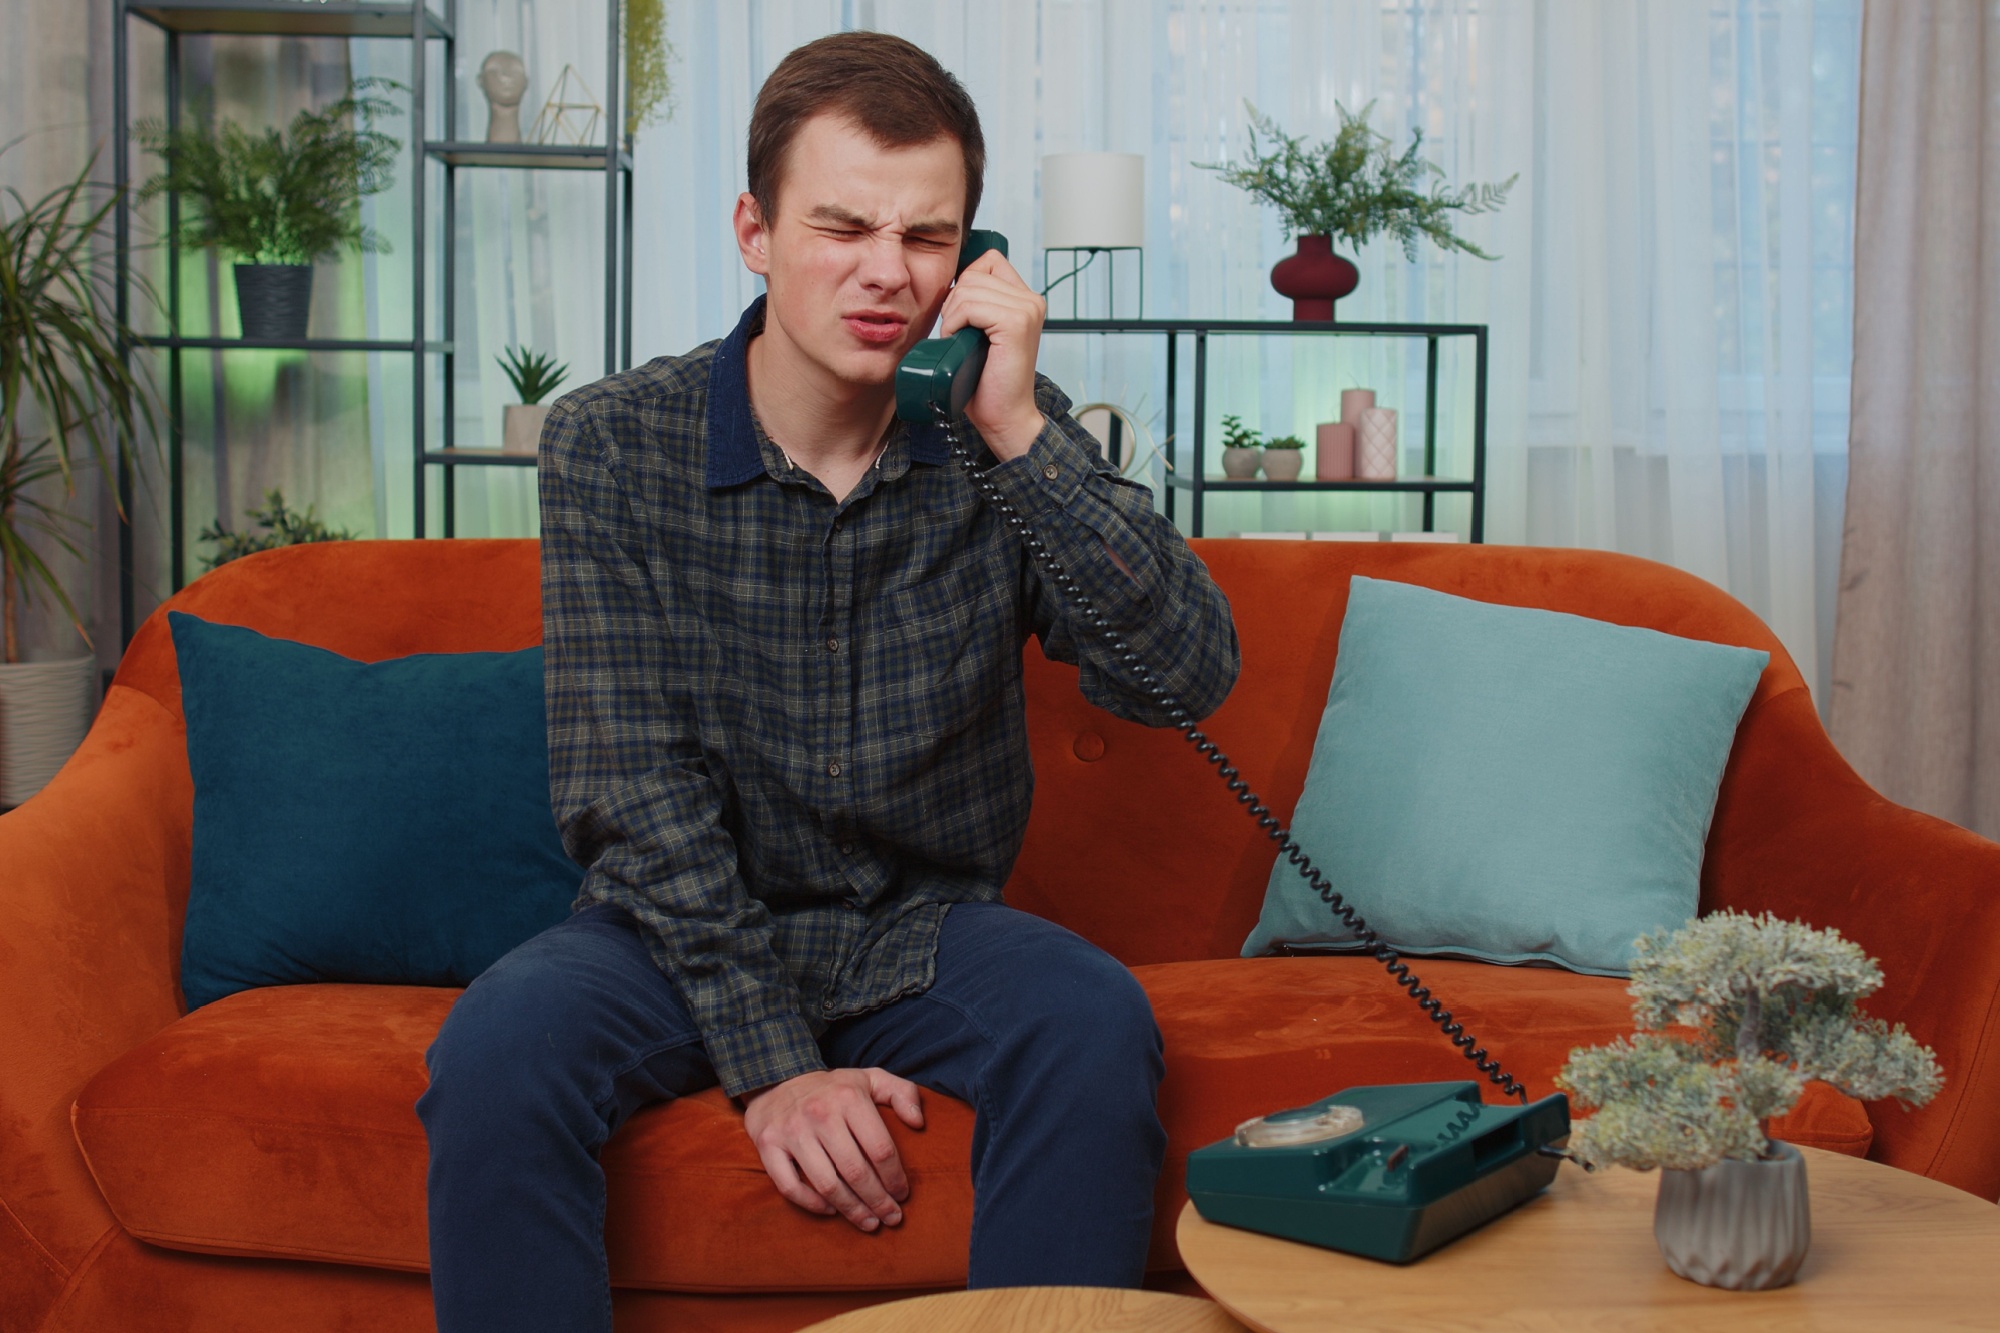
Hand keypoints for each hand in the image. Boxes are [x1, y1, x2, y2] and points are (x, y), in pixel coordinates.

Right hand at [741, 1067, 924, 1231]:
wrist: (776, 1080)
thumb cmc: (832, 1089)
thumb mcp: (870, 1078)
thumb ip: (902, 1093)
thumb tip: (919, 1123)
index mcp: (849, 1097)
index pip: (880, 1148)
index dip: (895, 1178)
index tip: (903, 1194)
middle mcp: (820, 1113)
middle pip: (856, 1172)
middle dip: (878, 1201)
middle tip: (892, 1218)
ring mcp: (792, 1131)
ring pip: (827, 1184)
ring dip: (851, 1210)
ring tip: (869, 1223)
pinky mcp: (769, 1145)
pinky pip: (790, 1186)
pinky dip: (812, 1204)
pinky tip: (832, 1211)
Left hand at [938, 248, 1046, 460]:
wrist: (1003, 416)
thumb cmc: (986, 380)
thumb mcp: (980, 331)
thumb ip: (976, 302)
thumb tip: (951, 279)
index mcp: (1025, 299)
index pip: (987, 261)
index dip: (965, 284)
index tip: (963, 317)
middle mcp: (1031, 299)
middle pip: (973, 274)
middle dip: (954, 304)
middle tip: (959, 336)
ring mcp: (1027, 310)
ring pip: (967, 289)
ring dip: (953, 317)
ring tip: (961, 343)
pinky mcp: (1016, 323)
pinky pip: (969, 306)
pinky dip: (955, 324)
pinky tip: (961, 344)